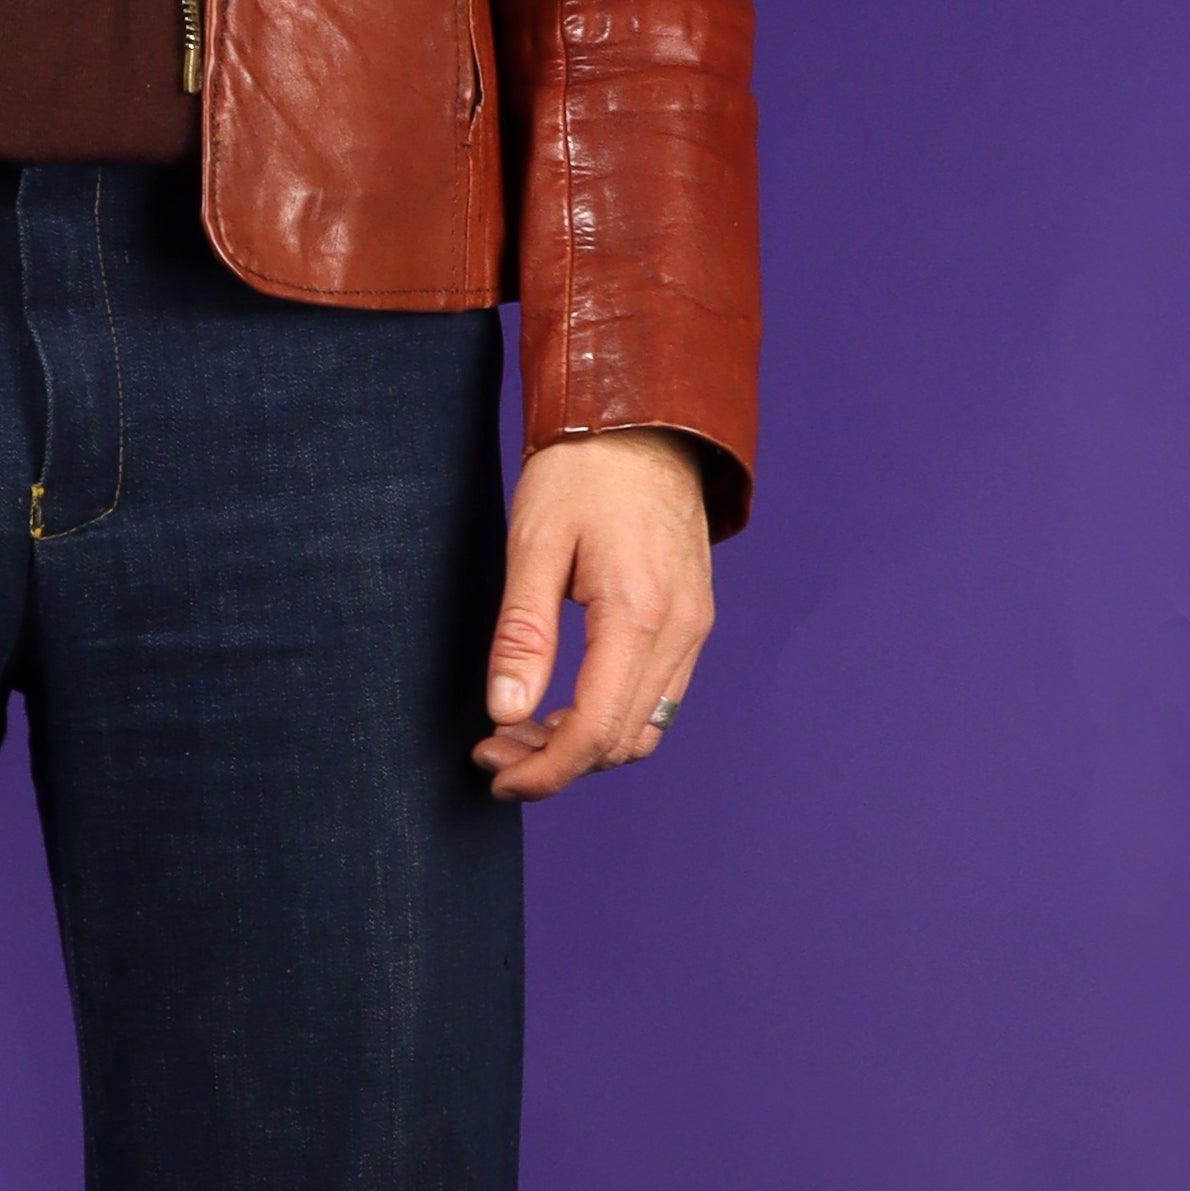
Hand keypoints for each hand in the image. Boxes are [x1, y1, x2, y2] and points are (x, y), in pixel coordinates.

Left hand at [472, 429, 712, 797]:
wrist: (642, 417)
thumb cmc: (581, 469)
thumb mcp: (534, 542)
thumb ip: (523, 633)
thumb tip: (506, 712)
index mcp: (638, 613)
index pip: (597, 729)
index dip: (545, 769)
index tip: (496, 773)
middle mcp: (680, 631)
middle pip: (623, 740)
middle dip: (556, 761)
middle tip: (494, 749)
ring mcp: (695, 626)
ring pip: (646, 727)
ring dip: (585, 743)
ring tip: (521, 729)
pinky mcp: (693, 617)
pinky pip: (659, 695)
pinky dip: (612, 715)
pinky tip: (564, 701)